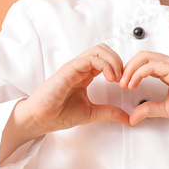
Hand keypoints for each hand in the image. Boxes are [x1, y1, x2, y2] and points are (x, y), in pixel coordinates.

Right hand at [16, 44, 130, 138]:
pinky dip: (104, 65)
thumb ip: (109, 112)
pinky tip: (110, 77)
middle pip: (104, 50)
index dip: (119, 67)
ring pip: (98, 50)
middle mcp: (80, 68)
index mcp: (85, 75)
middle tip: (123, 78)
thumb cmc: (59, 114)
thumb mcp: (91, 113)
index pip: (106, 59)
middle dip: (118, 60)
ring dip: (113, 61)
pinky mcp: (69, 70)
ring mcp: (74, 67)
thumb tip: (127, 118)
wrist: (40, 119)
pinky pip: (89, 59)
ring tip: (117, 77)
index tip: (125, 83)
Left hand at [119, 51, 168, 129]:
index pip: (145, 62)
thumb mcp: (166, 108)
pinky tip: (133, 84)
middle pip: (142, 56)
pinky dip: (138, 73)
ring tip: (124, 84)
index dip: (130, 71)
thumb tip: (132, 117)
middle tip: (119, 82)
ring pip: (145, 57)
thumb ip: (149, 109)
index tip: (123, 85)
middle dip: (127, 67)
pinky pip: (152, 66)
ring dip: (130, 69)